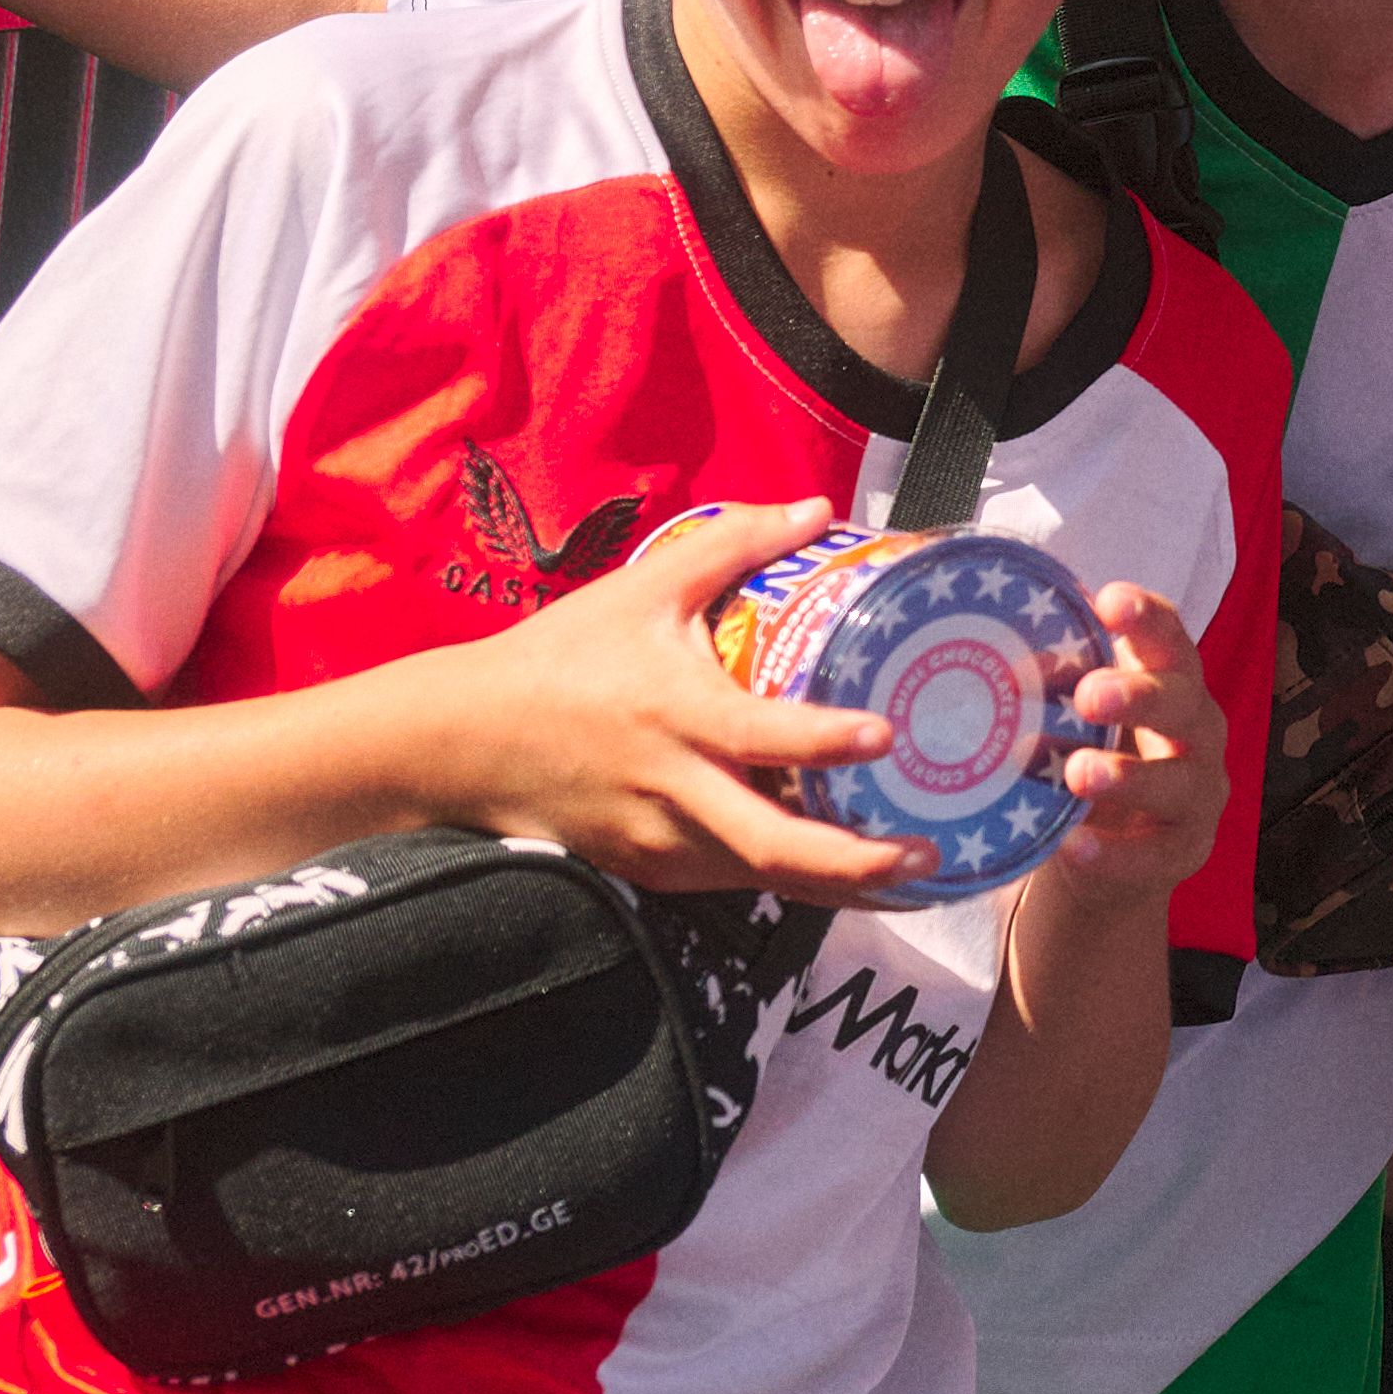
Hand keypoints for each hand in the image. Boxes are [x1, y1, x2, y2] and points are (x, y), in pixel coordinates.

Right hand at [429, 496, 936, 905]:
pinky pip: (730, 884)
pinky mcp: (647, 870)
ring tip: (914, 879)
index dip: (824, 741)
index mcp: (676, 715)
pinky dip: (786, 885)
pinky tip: (841, 877)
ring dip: (835, 885)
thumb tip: (816, 508)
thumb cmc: (561, 658)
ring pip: (759, 879)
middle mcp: (674, 790)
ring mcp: (658, 842)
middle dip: (853, 863)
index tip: (884, 736)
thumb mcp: (643, 588)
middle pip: (770, 846)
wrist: (466, 741)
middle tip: (926, 856)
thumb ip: (733, 543)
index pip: (761, 736)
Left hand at [1026, 584, 1229, 899]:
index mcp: (1172, 682)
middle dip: (1139, 697)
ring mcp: (1198, 795)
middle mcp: (1197, 731)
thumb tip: (991, 638)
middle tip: (1088, 694)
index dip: (1145, 618)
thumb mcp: (1077, 715)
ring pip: (1178, 783)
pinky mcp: (1184, 851)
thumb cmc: (1096, 754)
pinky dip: (1115, 852)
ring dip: (1129, 776)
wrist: (1116, 852)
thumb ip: (1056, 681)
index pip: (1169, 638)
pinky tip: (1075, 846)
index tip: (1107, 603)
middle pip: (1183, 704)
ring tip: (1079, 773)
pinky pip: (1155, 855)